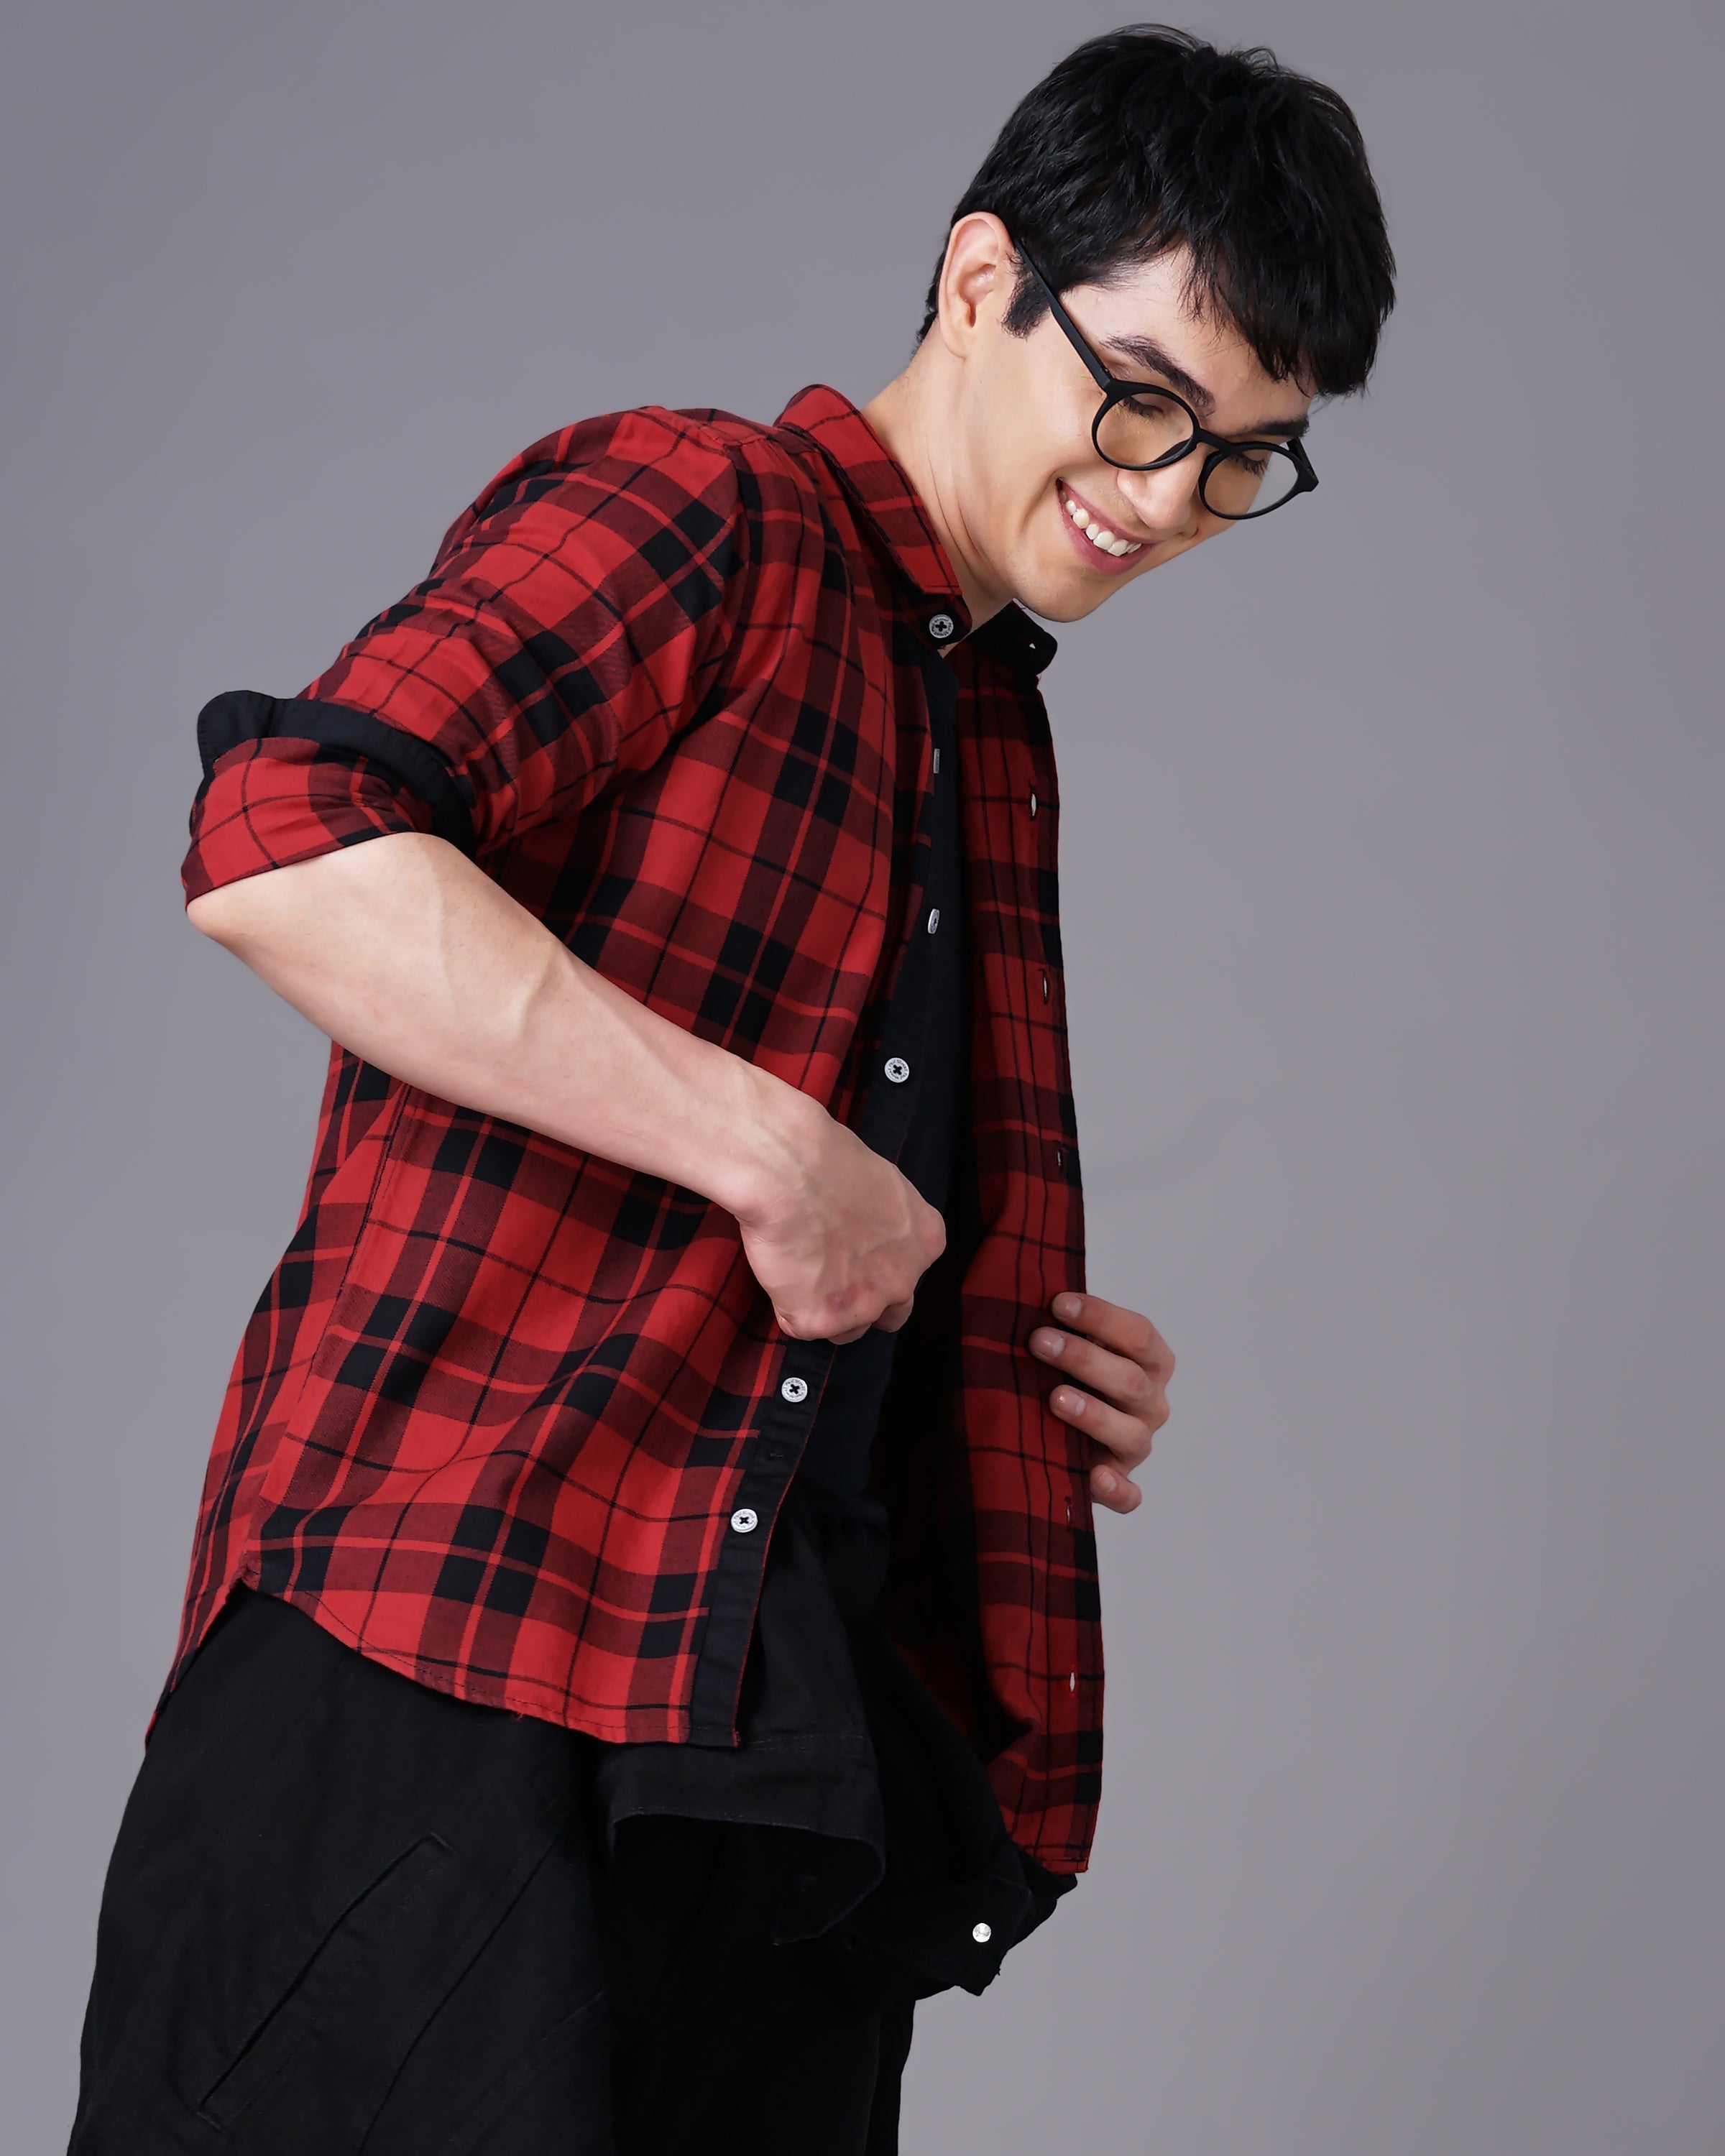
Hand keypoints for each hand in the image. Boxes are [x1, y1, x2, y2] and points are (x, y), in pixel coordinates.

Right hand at [735, 1094, 945, 1344]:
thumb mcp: (885, 1185)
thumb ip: (887, 1222)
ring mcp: (863, 1305)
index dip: (880, 1266)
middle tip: (832, 1274)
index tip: (857, 1253)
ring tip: (798, 1272)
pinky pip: (801, 1325)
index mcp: (926, 1242)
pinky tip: (780, 1270)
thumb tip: (866, 1229)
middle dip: (865, 1300)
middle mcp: (904, 1281)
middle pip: (891, 1314)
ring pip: (848, 1330)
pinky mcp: (820, 1320)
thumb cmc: (829, 1159)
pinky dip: (786, 1304)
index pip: (911, 1273)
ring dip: (827, 1309)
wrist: (790, 1169)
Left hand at [1030, 1292, 1173, 1514]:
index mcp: (1150, 1361)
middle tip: (1038, 1342)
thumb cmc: (1069, 1374)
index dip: (1101, 1316)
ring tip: (1055, 1399)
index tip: (1056, 1303)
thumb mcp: (1075, 1345)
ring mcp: (1137, 1444)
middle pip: (1130, 1380)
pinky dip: (1115, 1490)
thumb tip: (1025, 1293)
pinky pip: (1128, 1495)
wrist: (1067, 1427)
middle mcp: (1151, 1403)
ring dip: (1093, 1415)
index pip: (1139, 1334)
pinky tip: (1095, 1479)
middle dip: (1083, 1358)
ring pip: (1129, 1433)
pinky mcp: (1121, 1483)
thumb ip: (1066, 1325)